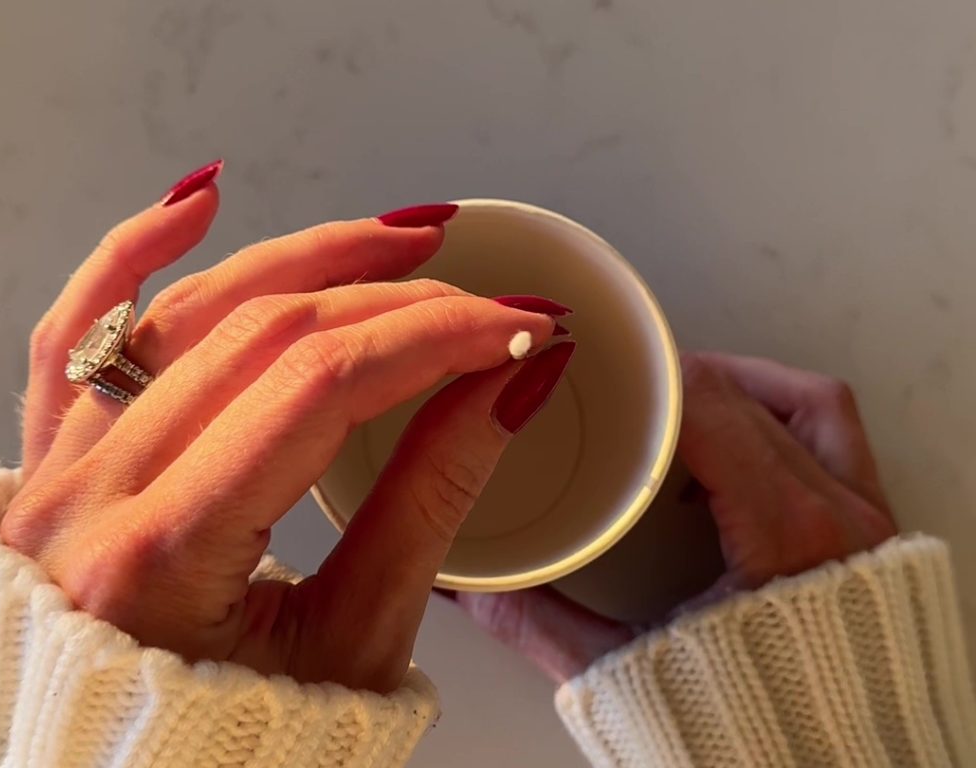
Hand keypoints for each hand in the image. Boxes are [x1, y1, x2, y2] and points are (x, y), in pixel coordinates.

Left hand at [2, 165, 572, 692]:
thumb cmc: (237, 741)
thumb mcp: (357, 641)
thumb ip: (431, 501)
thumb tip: (509, 390)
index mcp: (164, 557)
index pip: (322, 389)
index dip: (434, 339)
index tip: (514, 326)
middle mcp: (92, 496)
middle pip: (267, 335)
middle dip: (398, 303)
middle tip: (483, 300)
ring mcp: (61, 464)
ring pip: (187, 308)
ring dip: (304, 257)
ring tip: (395, 239)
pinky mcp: (58, 453)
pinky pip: (76, 328)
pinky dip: (133, 252)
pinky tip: (203, 202)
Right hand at [452, 351, 897, 683]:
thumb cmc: (742, 731)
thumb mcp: (625, 671)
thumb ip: (537, 621)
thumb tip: (464, 583)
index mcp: (785, 536)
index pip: (712, 409)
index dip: (651, 379)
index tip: (604, 374)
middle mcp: (840, 516)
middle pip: (748, 397)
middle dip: (676, 380)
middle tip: (623, 389)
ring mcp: (868, 519)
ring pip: (807, 402)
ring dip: (739, 384)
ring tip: (679, 398)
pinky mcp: (874, 532)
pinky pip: (837, 438)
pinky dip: (782, 416)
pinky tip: (731, 442)